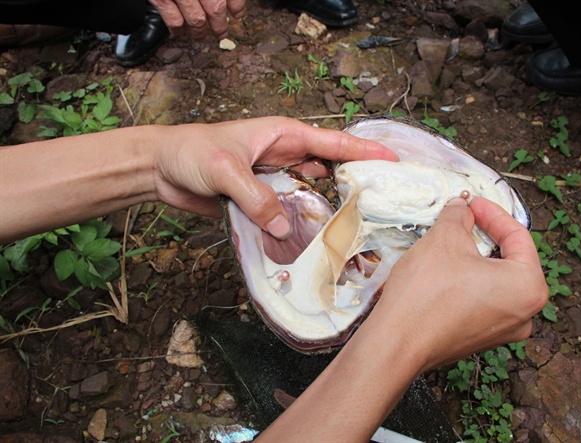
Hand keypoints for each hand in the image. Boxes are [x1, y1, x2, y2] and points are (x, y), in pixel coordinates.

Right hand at [149, 0, 245, 39]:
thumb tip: (230, 4)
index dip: (236, 6)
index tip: (238, 14)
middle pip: (216, 8)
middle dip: (220, 25)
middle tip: (221, 32)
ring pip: (197, 20)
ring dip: (201, 32)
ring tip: (201, 35)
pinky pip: (174, 20)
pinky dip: (178, 29)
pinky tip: (179, 30)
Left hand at [154, 117, 397, 237]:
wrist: (161, 169)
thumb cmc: (191, 152)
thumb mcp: (225, 169)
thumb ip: (256, 197)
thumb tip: (283, 228)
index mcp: (282, 135)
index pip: (332, 143)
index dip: (363, 152)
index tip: (392, 161)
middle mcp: (284, 156)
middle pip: (328, 169)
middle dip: (354, 180)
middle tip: (382, 200)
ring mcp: (274, 179)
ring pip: (311, 193)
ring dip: (327, 207)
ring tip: (355, 225)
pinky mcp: (261, 201)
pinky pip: (287, 213)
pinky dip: (299, 224)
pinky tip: (312, 240)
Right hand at [256, 196, 546, 441]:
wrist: (397, 343)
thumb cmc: (427, 291)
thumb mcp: (444, 239)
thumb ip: (459, 216)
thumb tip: (461, 207)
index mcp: (529, 286)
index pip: (518, 236)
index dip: (492, 213)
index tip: (471, 202)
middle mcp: (525, 313)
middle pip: (508, 260)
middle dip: (484, 235)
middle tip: (463, 218)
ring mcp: (503, 331)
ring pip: (493, 282)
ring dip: (474, 258)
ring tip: (450, 241)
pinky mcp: (479, 340)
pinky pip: (480, 301)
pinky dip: (467, 282)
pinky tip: (444, 271)